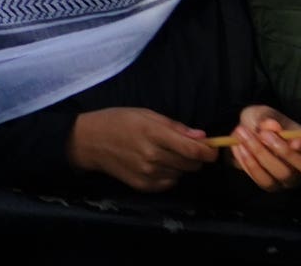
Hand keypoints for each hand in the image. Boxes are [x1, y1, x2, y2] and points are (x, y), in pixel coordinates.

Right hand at [67, 106, 215, 191]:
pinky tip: (155, 164)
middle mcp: (152, 156)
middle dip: (194, 157)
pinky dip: (168, 174)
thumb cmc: (117, 121)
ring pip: (182, 174)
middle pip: (192, 164)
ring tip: (162, 154)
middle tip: (181, 148)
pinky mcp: (144, 186)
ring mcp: (148, 173)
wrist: (88, 141)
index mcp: (153, 133)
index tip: (211, 149)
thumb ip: (174, 126)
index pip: (194, 150)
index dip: (209, 152)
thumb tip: (202, 137)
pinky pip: (170, 183)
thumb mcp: (144, 114)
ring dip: (179, 165)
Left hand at [225, 106, 300, 191]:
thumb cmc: (259, 122)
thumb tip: (272, 126)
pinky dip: (249, 163)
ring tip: (242, 135)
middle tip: (263, 134)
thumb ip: (266, 118)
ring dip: (261, 155)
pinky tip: (238, 147)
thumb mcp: (261, 113)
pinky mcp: (273, 185)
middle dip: (285, 151)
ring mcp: (291, 178)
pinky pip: (264, 181)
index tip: (295, 140)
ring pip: (284, 174)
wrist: (241, 133)